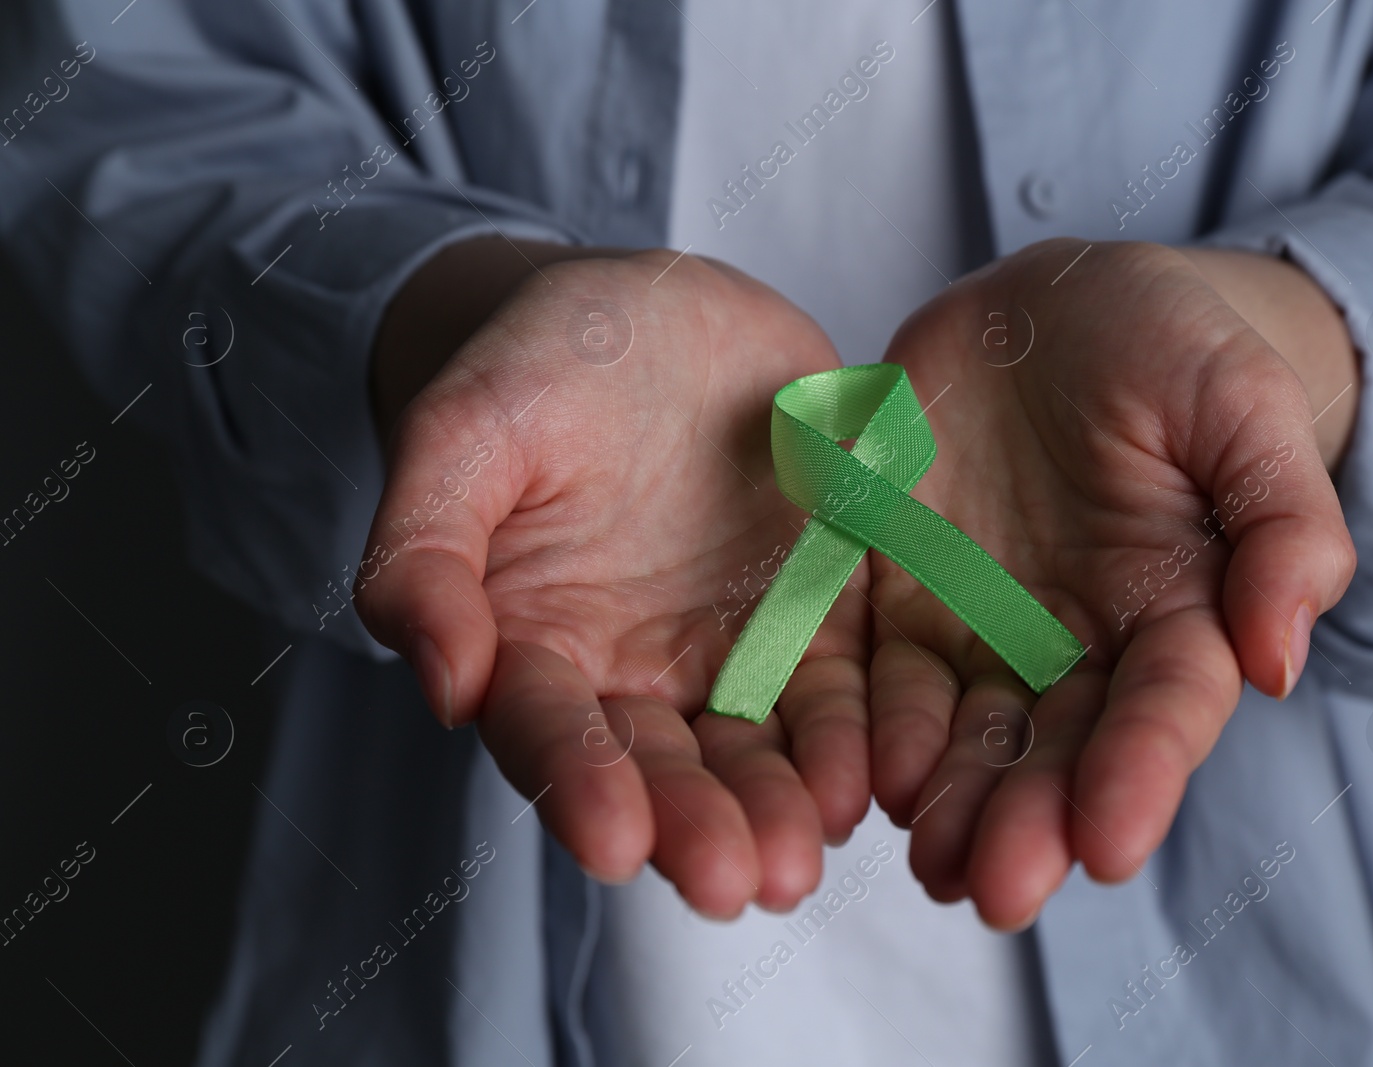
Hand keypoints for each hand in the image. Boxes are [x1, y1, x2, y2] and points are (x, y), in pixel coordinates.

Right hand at [356, 245, 871, 916]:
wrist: (650, 313)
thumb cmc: (536, 366)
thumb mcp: (462, 431)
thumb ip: (427, 553)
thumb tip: (443, 683)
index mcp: (536, 642)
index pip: (550, 731)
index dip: (579, 785)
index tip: (615, 841)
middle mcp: (635, 669)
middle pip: (665, 767)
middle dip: (700, 826)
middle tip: (742, 882)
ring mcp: (734, 646)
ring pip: (759, 746)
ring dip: (785, 806)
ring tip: (807, 852)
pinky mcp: (820, 611)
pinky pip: (844, 683)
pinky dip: (861, 732)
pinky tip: (878, 774)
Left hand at [866, 239, 1357, 927]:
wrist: (1051, 308)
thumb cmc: (1166, 344)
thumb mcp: (1241, 402)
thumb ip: (1279, 523)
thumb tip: (1280, 660)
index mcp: (1172, 610)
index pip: (1162, 708)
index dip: (1140, 775)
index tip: (1112, 845)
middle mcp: (1073, 644)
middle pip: (1055, 749)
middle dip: (1030, 822)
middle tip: (997, 890)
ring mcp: (978, 627)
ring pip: (962, 734)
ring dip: (947, 803)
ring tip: (929, 860)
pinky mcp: (894, 597)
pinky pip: (872, 669)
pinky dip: (864, 726)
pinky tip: (854, 776)